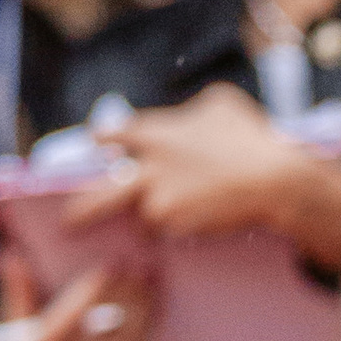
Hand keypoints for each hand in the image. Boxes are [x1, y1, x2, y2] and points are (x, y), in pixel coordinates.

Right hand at [0, 254, 154, 340]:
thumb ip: (16, 296)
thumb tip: (9, 254)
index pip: (72, 316)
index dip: (97, 288)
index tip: (115, 261)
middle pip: (102, 328)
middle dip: (127, 292)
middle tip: (143, 262)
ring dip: (144, 310)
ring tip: (155, 280)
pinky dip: (148, 335)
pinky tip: (156, 312)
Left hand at [89, 82, 340, 268]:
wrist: (272, 180)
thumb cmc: (253, 138)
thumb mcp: (222, 104)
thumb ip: (197, 108)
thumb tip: (194, 111)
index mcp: (154, 133)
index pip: (109, 137)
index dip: (104, 145)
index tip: (101, 152)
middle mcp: (147, 166)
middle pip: (100, 193)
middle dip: (82, 211)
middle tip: (67, 224)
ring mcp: (159, 199)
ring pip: (137, 219)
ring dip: (146, 223)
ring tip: (153, 228)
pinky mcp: (175, 226)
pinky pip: (165, 236)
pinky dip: (172, 236)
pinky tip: (187, 232)